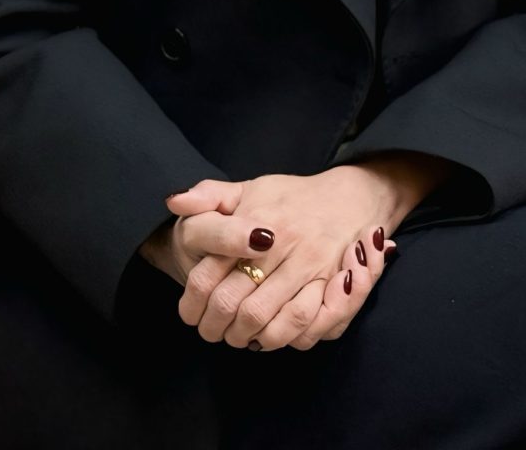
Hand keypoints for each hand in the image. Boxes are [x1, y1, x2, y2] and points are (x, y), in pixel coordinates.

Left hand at [154, 160, 436, 349]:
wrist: (351, 197)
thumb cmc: (292, 198)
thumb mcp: (251, 188)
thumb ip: (210, 195)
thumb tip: (173, 202)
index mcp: (256, 219)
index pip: (209, 272)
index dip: (193, 302)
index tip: (191, 314)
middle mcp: (283, 243)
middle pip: (233, 302)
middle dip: (216, 327)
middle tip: (212, 333)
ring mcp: (310, 264)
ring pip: (265, 318)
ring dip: (246, 336)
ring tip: (239, 338)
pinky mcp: (333, 284)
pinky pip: (303, 324)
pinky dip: (281, 338)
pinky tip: (268, 337)